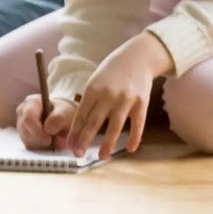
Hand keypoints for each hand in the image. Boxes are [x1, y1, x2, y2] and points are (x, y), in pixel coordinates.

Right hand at [16, 94, 76, 151]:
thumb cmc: (64, 113)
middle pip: (25, 131)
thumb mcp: (65, 113)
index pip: (28, 119)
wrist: (64, 120)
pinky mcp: (22, 135)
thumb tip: (48, 129)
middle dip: (39, 139)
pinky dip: (39, 146)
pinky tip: (46, 141)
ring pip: (26, 139)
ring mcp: (20, 124)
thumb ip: (58, 118)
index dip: (38, 131)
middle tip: (52, 141)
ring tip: (51, 139)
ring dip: (40, 143)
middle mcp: (22, 111)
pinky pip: (28, 145)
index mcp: (31, 102)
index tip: (49, 139)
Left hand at [67, 31, 173, 158]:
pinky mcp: (142, 102)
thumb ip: (89, 101)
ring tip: (102, 156)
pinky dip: (134, 137)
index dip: (74, 132)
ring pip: (115, 126)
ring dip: (108, 143)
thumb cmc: (112, 72)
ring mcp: (126, 99)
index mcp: (93, 89)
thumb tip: (78, 126)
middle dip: (85, 140)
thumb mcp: (95, 81)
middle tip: (78, 154)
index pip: (81, 115)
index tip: (69, 145)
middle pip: (94, 122)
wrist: (138, 56)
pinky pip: (138, 123)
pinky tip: (130, 149)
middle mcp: (108, 94)